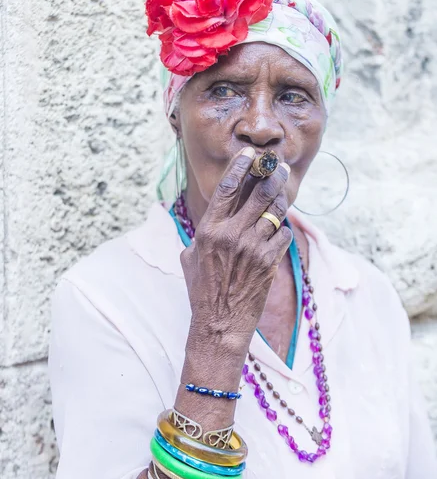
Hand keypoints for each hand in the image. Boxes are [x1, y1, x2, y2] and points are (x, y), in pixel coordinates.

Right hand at [181, 147, 292, 352]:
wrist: (219, 323)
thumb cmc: (202, 290)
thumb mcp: (190, 257)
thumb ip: (202, 234)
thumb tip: (213, 217)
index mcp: (209, 230)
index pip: (228, 187)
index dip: (241, 166)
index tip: (251, 154)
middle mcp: (232, 235)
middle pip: (259, 193)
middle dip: (271, 175)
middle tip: (278, 166)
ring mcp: (253, 248)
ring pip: (275, 211)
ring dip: (280, 199)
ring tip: (282, 192)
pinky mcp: (269, 262)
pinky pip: (283, 234)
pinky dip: (282, 229)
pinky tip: (277, 230)